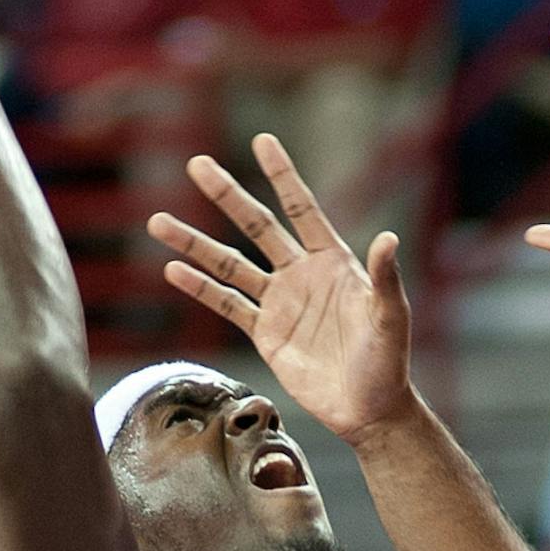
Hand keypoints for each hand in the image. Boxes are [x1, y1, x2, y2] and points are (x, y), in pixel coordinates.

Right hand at [147, 135, 415, 444]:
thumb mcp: (391, 317)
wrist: (368, 408)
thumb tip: (389, 237)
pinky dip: (199, 288)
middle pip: (256, 226)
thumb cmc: (388, 361)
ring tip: (158, 220)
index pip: (302, 208)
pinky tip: (172, 270)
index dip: (282, 175)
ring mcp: (279, 301)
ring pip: (229, 263)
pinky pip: (227, 304)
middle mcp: (301, 273)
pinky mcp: (264, 333)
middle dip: (227, 195)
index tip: (262, 141)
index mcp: (333, 260)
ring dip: (194, 243)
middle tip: (197, 164)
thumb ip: (385, 278)